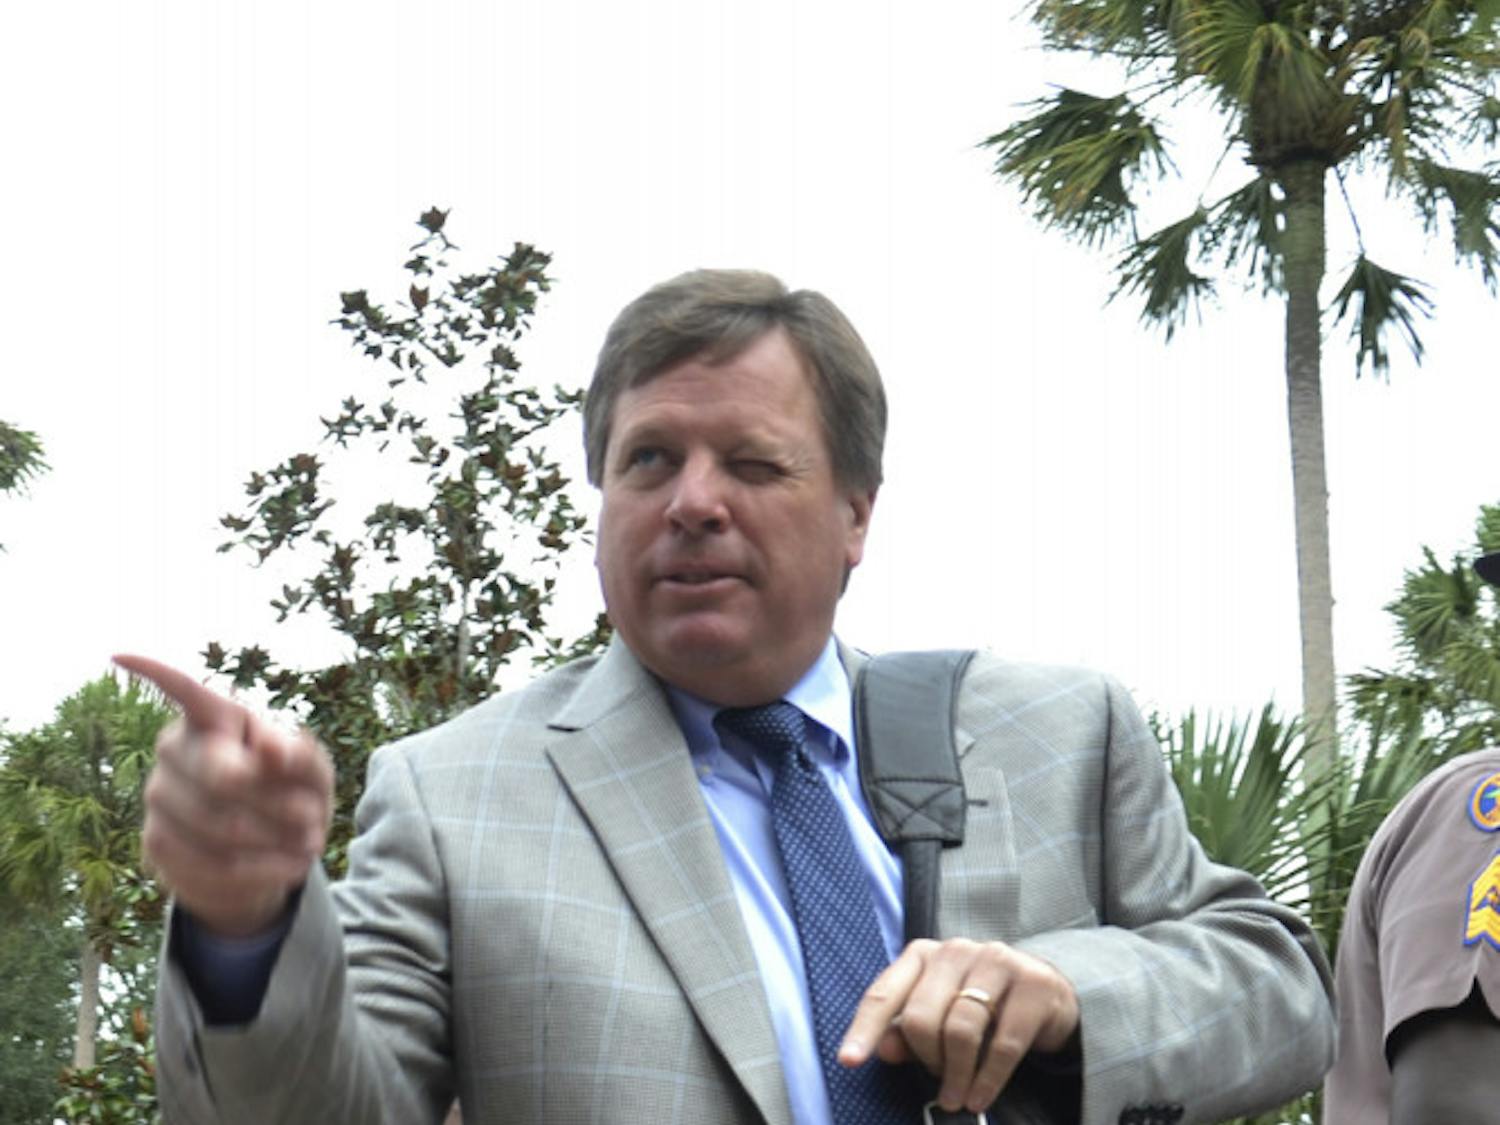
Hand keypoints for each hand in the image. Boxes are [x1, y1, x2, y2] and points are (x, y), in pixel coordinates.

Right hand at [115, 654, 333, 938]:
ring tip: (310, 841)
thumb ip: (302, 756)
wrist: (268, 853)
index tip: (119, 654)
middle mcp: (174, 749)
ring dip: (279, 841)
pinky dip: (265, 869)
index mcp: (214, 719)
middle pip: (226, 780)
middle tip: (315, 815)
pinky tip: (290, 863)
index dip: (156, 673)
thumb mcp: (312, 772)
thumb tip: (272, 747)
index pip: (185, 691)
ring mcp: (157, 795)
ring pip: (222, 827)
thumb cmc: (291, 792)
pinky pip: (214, 863)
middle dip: (282, 804)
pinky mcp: (155, 843)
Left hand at [838, 938, 1079, 1114]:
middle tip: (938, 1081)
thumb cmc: (981, 1006)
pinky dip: (988, 1080)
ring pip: (961, 1030)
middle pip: (922, 1016)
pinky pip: (1003, 1044)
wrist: (1047, 994)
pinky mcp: (1033, 985)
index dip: (864, 1029)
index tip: (849, 1061)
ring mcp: (997, 962)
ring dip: (956, 1075)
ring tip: (957, 1097)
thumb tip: (884, 1049)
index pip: (884, 993)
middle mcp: (956, 950)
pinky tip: (980, 1098)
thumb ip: (906, 1031)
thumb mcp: (939, 1016)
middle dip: (927, 1059)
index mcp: (923, 955)